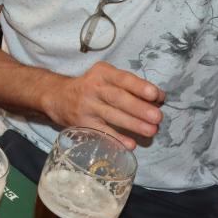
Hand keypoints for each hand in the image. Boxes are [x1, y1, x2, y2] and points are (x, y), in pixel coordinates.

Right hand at [42, 62, 163, 148]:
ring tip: (151, 131)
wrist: (57, 96)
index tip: (155, 94)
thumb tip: (159, 98)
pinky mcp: (82, 123)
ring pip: (111, 115)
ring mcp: (87, 106)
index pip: (122, 79)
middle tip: (157, 117)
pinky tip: (130, 144)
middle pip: (117, 98)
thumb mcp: (107, 78)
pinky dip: (116, 138)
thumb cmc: (92, 86)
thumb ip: (131, 86)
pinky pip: (101, 131)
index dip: (139, 86)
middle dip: (138, 108)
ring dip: (133, 124)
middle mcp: (93, 87)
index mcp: (102, 73)